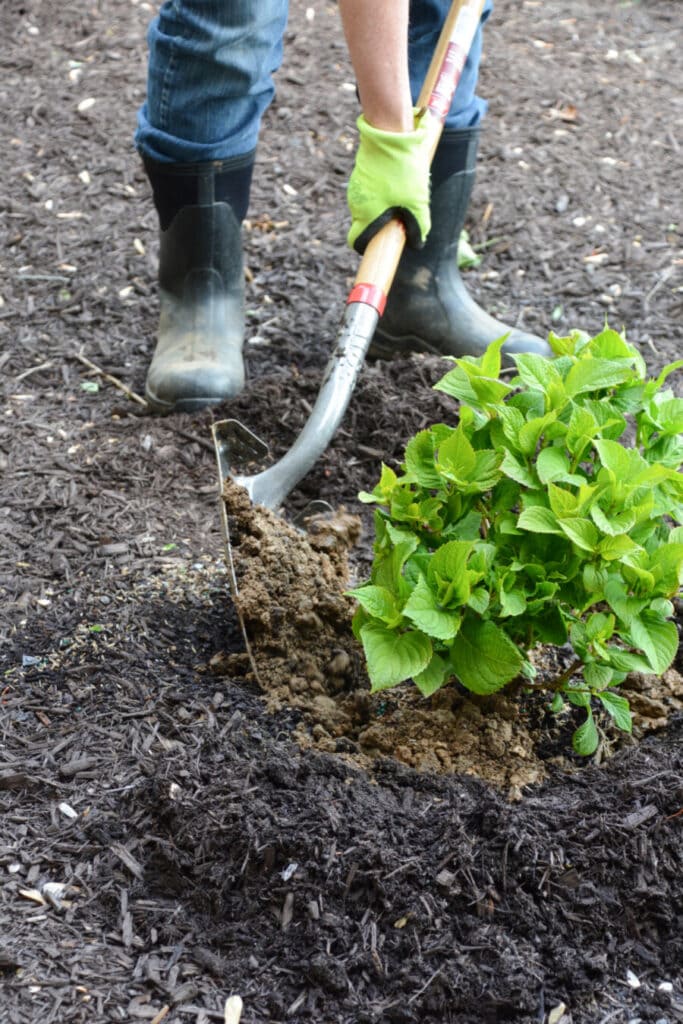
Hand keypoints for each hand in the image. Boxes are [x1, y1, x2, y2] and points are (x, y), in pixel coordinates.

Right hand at [347, 109, 430, 253]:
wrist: (390, 133)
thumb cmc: (403, 171)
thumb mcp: (418, 202)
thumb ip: (419, 226)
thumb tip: (418, 241)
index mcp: (365, 215)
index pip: (357, 241)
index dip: (369, 246)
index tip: (383, 242)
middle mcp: (355, 204)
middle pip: (367, 224)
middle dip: (383, 223)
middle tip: (403, 213)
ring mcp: (356, 187)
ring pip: (371, 206)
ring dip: (386, 204)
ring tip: (403, 190)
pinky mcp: (360, 173)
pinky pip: (372, 190)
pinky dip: (384, 189)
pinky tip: (397, 176)